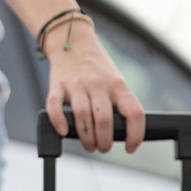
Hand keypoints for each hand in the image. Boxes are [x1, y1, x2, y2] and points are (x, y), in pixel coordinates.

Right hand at [44, 21, 144, 154]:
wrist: (74, 42)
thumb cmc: (98, 70)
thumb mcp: (117, 83)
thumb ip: (121, 105)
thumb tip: (123, 136)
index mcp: (118, 85)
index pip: (134, 113)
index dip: (135, 136)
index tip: (130, 148)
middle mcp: (99, 83)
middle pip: (104, 120)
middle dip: (105, 142)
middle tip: (102, 147)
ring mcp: (77, 84)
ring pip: (82, 116)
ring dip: (86, 138)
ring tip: (89, 145)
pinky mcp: (58, 85)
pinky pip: (55, 106)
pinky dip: (58, 122)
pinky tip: (64, 131)